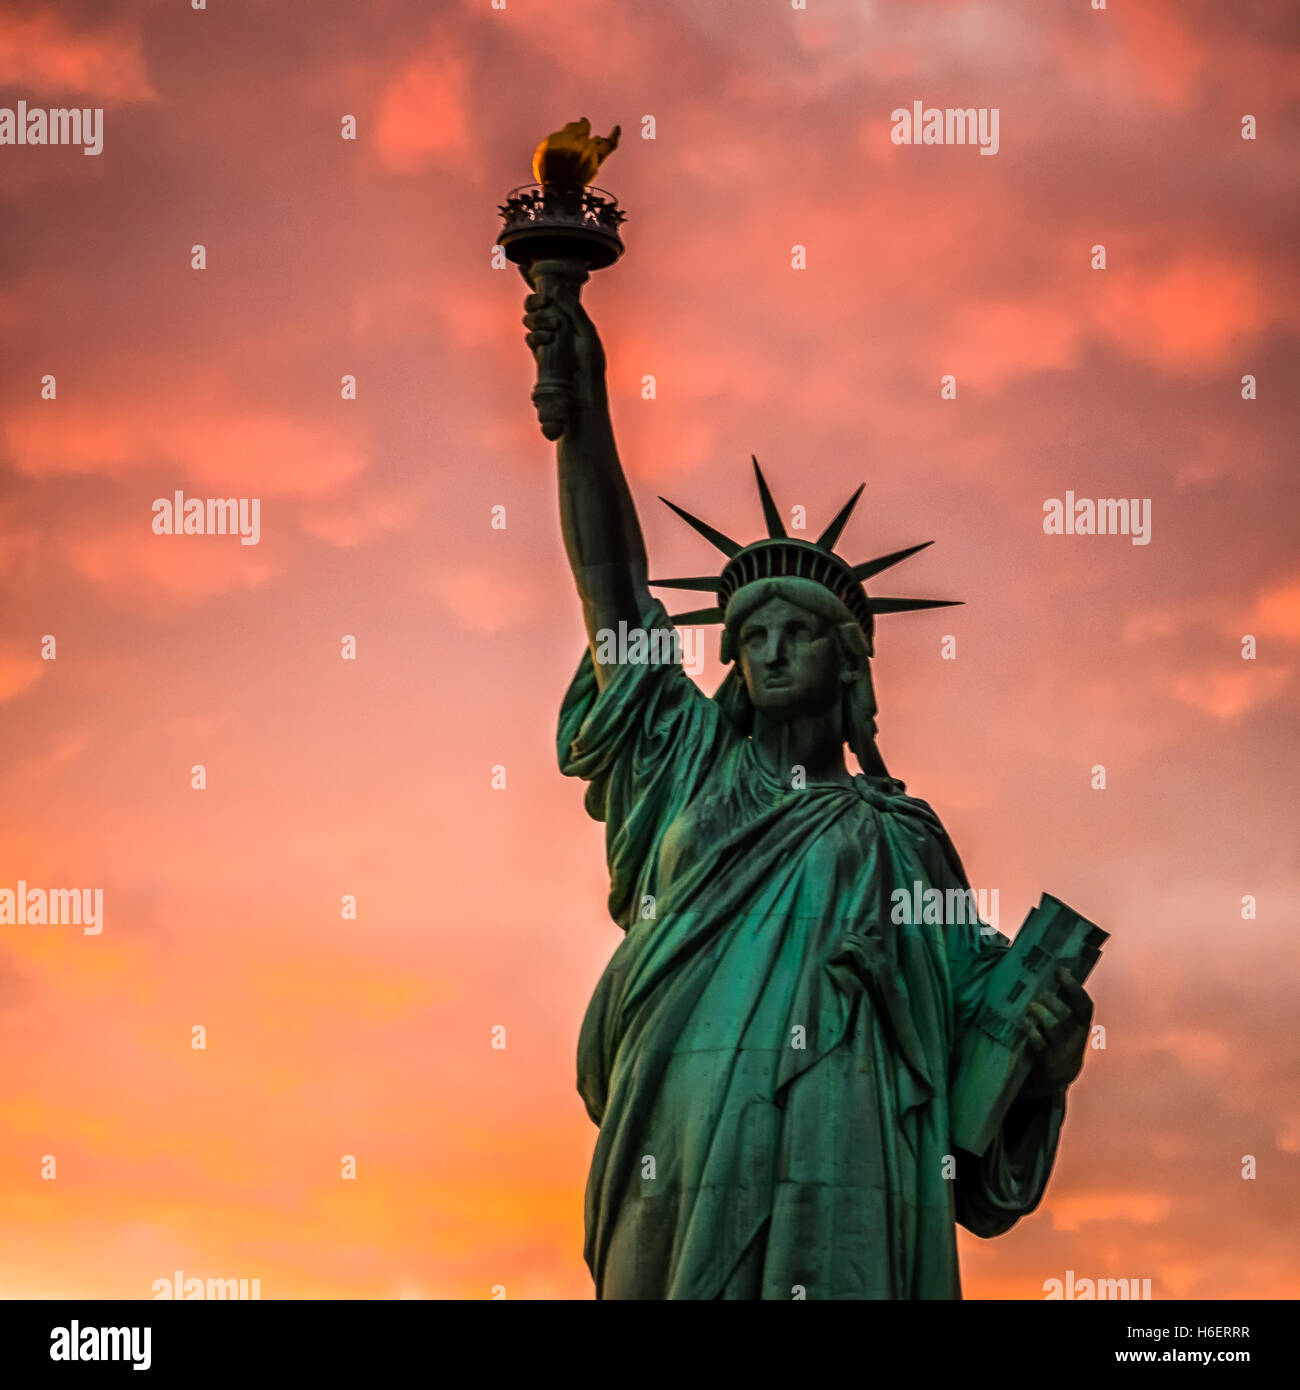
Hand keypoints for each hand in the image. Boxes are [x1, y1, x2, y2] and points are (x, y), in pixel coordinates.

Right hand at [520, 266, 606, 414]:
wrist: (584, 395)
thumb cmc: (591, 365)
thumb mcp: (586, 333)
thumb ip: (572, 310)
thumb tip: (555, 289)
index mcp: (571, 316)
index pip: (553, 294)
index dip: (539, 283)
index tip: (527, 268)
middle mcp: (558, 326)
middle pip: (536, 304)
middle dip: (536, 301)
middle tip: (545, 304)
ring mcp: (548, 340)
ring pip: (531, 320)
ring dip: (537, 319)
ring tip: (552, 328)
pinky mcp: (541, 355)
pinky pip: (531, 338)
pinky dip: (535, 336)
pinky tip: (546, 341)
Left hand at [1018, 967, 1091, 1098]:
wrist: (1056, 1079)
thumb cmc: (1059, 1042)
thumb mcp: (1068, 1027)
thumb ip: (1064, 1006)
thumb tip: (1053, 972)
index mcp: (1082, 1027)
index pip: (1085, 1005)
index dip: (1074, 987)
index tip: (1061, 971)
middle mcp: (1076, 1039)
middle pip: (1066, 1015)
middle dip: (1051, 1001)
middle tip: (1040, 995)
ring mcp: (1062, 1052)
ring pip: (1054, 1027)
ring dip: (1041, 1013)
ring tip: (1031, 1006)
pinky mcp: (1048, 1063)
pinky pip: (1041, 1044)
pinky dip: (1032, 1031)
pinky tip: (1025, 1022)